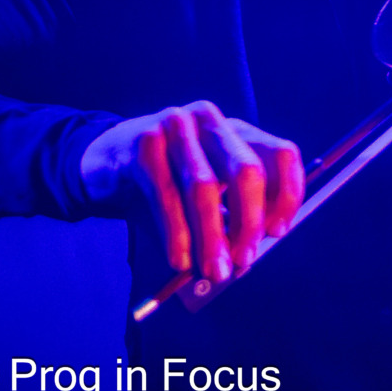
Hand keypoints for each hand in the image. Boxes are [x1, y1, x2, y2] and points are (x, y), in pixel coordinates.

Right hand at [80, 100, 304, 281]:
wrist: (104, 159)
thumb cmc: (166, 180)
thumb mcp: (205, 190)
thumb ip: (228, 215)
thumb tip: (245, 257)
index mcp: (238, 130)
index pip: (281, 154)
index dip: (286, 194)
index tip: (279, 232)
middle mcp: (212, 121)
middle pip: (246, 170)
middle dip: (248, 221)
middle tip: (244, 260)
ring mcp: (177, 126)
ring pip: (204, 187)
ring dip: (211, 236)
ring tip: (214, 269)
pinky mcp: (143, 143)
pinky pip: (165, 195)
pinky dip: (176, 233)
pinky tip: (180, 259)